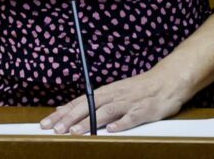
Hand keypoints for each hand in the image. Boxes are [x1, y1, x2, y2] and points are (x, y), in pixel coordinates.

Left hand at [39, 66, 187, 134]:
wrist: (167, 81)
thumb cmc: (138, 89)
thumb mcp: (112, 92)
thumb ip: (89, 102)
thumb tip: (63, 109)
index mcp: (105, 92)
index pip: (78, 103)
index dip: (62, 114)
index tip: (46, 124)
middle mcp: (114, 96)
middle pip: (88, 106)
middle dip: (70, 119)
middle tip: (55, 130)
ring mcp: (128, 103)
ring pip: (106, 111)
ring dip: (89, 122)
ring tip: (75, 132)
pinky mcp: (144, 110)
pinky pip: (131, 117)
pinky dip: (121, 123)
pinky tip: (111, 130)